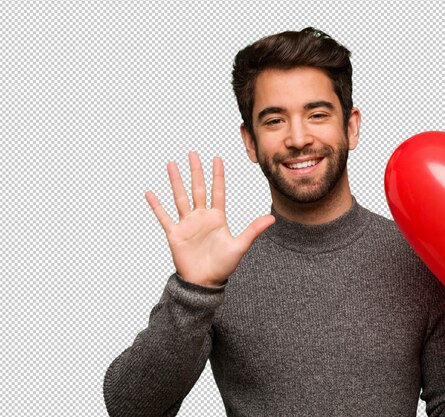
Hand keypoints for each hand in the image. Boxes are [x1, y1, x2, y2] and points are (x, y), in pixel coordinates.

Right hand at [145, 152, 274, 286]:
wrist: (205, 283)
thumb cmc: (223, 266)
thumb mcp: (240, 246)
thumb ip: (253, 230)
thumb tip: (272, 218)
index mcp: (217, 217)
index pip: (217, 191)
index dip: (217, 175)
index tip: (217, 158)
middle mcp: (201, 217)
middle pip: (198, 189)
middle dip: (196, 171)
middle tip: (193, 153)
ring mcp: (187, 224)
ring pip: (180, 197)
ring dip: (176, 181)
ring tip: (171, 164)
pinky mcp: (175, 234)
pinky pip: (164, 217)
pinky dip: (156, 205)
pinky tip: (150, 193)